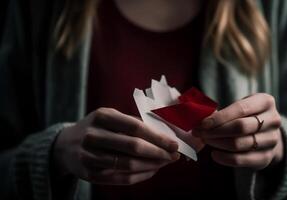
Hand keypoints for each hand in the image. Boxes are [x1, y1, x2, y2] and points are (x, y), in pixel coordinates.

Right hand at [53, 108, 179, 184]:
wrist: (65, 145)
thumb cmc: (97, 128)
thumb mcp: (110, 117)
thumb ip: (133, 123)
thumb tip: (165, 134)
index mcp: (102, 116)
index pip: (136, 127)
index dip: (157, 137)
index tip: (174, 144)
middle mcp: (93, 135)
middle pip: (133, 147)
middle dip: (158, 153)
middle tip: (173, 156)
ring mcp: (89, 156)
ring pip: (128, 165)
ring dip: (152, 166)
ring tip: (164, 163)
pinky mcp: (89, 174)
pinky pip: (120, 179)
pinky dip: (140, 176)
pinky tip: (151, 171)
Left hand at [193, 93, 283, 169]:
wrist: (267, 133)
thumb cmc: (247, 116)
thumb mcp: (240, 106)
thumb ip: (223, 112)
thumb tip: (199, 119)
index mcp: (265, 101)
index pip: (240, 109)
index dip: (219, 117)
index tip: (201, 123)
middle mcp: (273, 120)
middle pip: (240, 127)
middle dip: (215, 131)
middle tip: (199, 132)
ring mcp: (272, 140)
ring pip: (239, 144)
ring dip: (217, 143)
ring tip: (205, 140)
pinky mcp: (267, 157)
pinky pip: (242, 160)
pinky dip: (225, 158)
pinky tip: (214, 154)